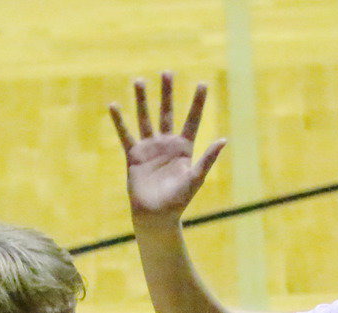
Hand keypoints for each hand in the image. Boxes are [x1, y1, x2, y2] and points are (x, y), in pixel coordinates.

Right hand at [109, 71, 225, 217]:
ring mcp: (150, 148)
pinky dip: (119, 121)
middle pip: (167, 113)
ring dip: (142, 100)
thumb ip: (207, 159)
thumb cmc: (178, 201)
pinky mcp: (134, 155)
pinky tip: (114, 105)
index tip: (202, 84)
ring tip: (139, 81)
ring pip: (145, 118)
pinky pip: (126, 135)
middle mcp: (167, 144)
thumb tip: (223, 140)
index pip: (192, 120)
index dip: (197, 103)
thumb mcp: (195, 178)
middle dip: (167, 93)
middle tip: (167, 73)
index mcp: (184, 149)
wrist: (156, 215)